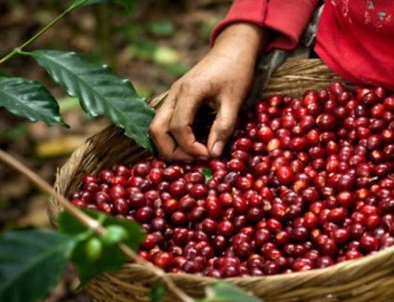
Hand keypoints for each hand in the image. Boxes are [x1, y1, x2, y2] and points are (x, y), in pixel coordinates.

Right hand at [149, 23, 265, 160]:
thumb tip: (214, 154)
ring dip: (170, 145)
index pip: (179, 128)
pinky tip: (192, 142)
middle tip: (195, 160)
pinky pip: (165, 121)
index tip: (209, 155)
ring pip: (157, 126)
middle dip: (171, 151)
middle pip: (157, 130)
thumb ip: (223, 127)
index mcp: (188, 92)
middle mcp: (174, 93)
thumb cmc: (237, 71)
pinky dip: (172, 136)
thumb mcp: (235, 101)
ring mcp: (172, 95)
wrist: (233, 49)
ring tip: (193, 154)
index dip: (191, 147)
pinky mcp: (176, 98)